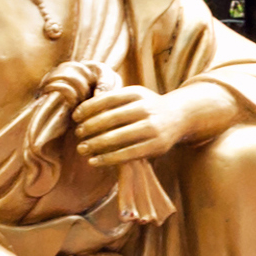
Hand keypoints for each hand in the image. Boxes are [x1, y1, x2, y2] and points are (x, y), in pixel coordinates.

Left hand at [73, 80, 213, 168]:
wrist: (180, 117)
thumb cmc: (147, 108)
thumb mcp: (134, 97)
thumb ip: (112, 100)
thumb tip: (80, 112)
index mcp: (137, 93)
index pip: (107, 99)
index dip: (88, 108)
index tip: (75, 117)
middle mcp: (147, 108)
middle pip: (111, 118)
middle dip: (90, 127)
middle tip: (78, 134)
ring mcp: (153, 128)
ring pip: (118, 137)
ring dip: (96, 144)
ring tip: (82, 149)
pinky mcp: (157, 146)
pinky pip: (128, 154)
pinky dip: (108, 159)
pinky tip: (94, 161)